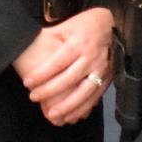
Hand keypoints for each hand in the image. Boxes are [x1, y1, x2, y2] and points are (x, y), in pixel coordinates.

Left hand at [14, 6, 115, 126]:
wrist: (114, 25)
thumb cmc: (87, 25)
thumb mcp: (67, 26)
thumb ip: (50, 37)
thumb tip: (28, 44)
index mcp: (78, 43)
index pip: (58, 62)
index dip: (42, 74)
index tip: (28, 83)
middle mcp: (90, 58)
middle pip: (68, 79)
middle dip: (49, 90)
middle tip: (33, 97)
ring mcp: (101, 70)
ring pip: (83, 92)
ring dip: (67, 105)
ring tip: (52, 114)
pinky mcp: (107, 78)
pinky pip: (95, 97)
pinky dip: (83, 108)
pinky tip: (71, 116)